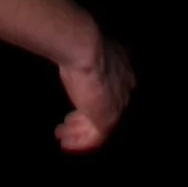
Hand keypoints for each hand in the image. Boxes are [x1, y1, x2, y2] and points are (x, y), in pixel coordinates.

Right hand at [56, 25, 133, 152]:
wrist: (83, 47)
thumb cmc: (77, 42)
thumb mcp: (82, 50)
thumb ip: (83, 57)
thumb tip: (68, 53)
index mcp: (121, 69)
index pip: (110, 91)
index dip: (93, 98)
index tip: (79, 101)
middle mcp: (124, 89)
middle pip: (105, 110)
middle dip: (85, 118)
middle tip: (69, 123)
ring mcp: (117, 105)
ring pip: (99, 126)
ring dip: (79, 132)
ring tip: (63, 135)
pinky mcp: (107, 119)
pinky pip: (94, 138)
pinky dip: (80, 143)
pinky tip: (67, 144)